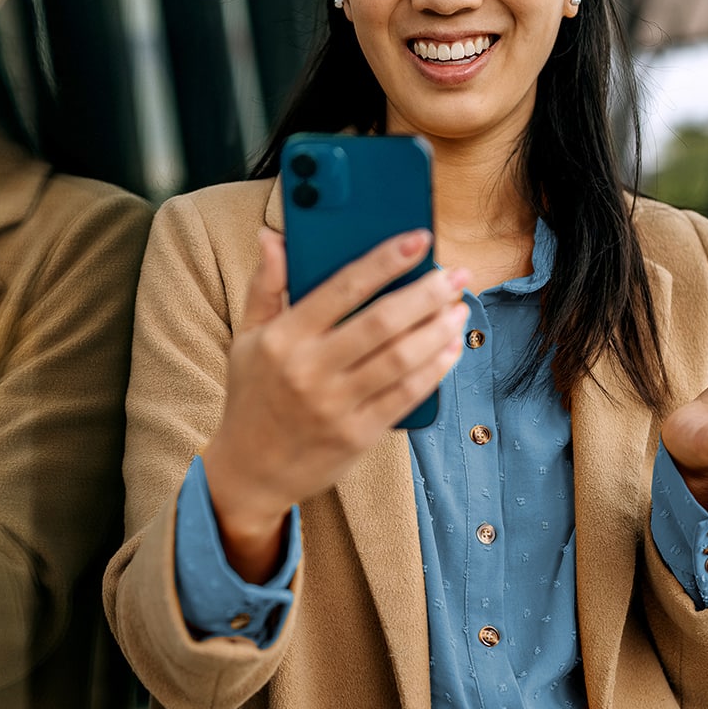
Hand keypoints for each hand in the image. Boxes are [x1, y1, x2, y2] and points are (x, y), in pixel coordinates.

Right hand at [202, 228, 468, 579]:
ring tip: (460, 308)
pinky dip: (436, 368)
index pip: (343, 287)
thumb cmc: (253, 395)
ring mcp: (336, 405)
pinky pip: (407, 395)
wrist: (249, 471)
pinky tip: (452, 348)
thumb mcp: (248, 337)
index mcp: (284, 338)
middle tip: (457, 275)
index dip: (386, 260)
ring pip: (402, 358)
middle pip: (382, 321)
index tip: (419, 239)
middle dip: (428, 293)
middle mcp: (310, 370)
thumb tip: (273, 236)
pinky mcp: (359, 435)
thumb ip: (265, 285)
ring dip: (439, 330)